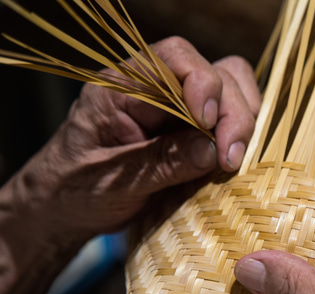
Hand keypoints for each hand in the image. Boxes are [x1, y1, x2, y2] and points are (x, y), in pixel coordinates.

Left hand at [4, 36, 259, 244]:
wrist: (66, 208)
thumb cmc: (77, 191)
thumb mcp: (115, 180)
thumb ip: (162, 163)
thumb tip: (212, 151)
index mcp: (123, 87)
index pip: (175, 58)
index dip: (203, 83)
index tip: (209, 123)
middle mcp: (156, 88)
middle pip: (215, 72)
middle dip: (232, 112)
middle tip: (231, 158)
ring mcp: (178, 107)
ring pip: (231, 88)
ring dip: (242, 121)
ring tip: (232, 159)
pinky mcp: (193, 129)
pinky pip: (229, 117)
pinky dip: (239, 135)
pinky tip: (231, 160)